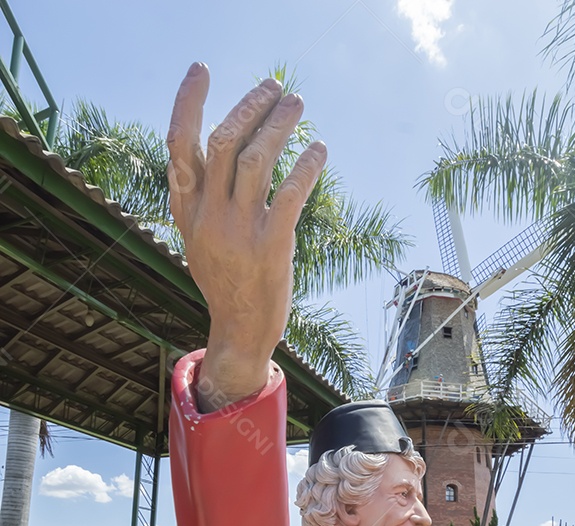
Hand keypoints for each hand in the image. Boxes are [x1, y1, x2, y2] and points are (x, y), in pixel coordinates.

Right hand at [167, 64, 326, 406]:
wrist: (240, 330)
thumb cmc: (225, 278)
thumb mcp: (197, 236)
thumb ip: (199, 195)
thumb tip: (215, 144)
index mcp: (187, 210)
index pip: (179, 145)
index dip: (188, 103)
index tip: (202, 70)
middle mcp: (208, 216)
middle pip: (223, 141)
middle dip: (250, 105)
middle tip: (275, 86)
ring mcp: (239, 231)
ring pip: (257, 159)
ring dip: (280, 124)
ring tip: (297, 103)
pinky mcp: (271, 246)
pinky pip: (290, 194)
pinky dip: (306, 165)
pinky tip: (318, 148)